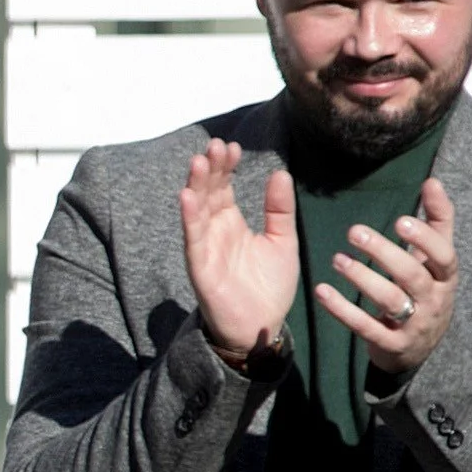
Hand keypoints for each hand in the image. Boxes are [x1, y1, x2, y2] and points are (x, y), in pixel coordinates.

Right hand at [178, 139, 299, 367]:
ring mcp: (205, 246)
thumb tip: (280, 173)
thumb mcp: (283, 241)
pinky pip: (192, 237)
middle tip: (215, 145)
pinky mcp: (200, 266)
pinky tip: (187, 196)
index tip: (232, 146)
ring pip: (196, 210)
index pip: (223, 187)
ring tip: (198, 161)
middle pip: (207, 192)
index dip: (226, 166)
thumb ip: (279, 210)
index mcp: (232, 222)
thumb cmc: (269, 286)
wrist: (261, 326)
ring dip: (195, 185)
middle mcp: (214, 230)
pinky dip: (189, 217)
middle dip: (209, 168)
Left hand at [319, 177, 460, 381]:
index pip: (443, 256)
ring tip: (338, 259)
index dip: (425, 239)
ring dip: (362, 279)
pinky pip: (366, 327)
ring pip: (391, 301)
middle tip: (354, 232)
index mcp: (446, 277)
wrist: (419, 349)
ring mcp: (414, 325)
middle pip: (412, 276)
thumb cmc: (426, 290)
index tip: (400, 220)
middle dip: (384, 254)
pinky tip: (322, 292)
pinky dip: (343, 310)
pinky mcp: (391, 344)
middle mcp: (434, 301)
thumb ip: (438, 220)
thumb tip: (432, 180)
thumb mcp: (437, 259)